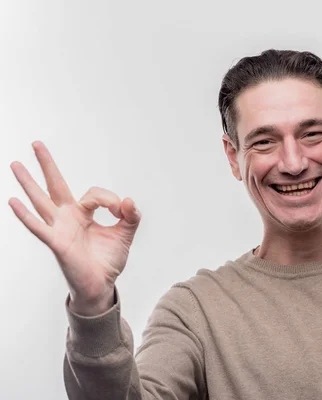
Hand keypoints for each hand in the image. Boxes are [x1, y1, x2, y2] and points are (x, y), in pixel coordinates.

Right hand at [8, 141, 141, 314]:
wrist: (102, 285)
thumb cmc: (108, 260)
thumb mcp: (125, 234)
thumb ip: (131, 217)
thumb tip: (128, 200)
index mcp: (84, 213)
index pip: (94, 194)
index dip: (110, 199)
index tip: (121, 210)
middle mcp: (68, 217)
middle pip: (55, 185)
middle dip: (47, 165)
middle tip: (37, 143)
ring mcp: (60, 229)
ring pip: (41, 201)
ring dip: (28, 183)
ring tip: (15, 164)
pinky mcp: (57, 243)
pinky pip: (39, 227)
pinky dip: (26, 216)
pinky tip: (13, 202)